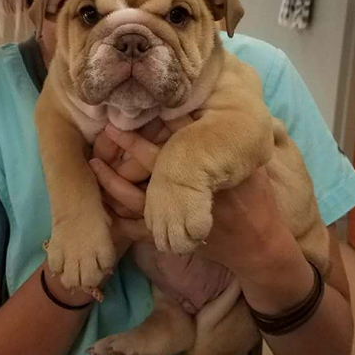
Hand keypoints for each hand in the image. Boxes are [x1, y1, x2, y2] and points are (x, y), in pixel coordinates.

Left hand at [90, 121, 294, 276]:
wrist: (259, 247)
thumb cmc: (256, 200)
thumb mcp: (251, 167)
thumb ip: (231, 141)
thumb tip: (211, 108)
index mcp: (214, 170)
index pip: (183, 141)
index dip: (160, 124)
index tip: (142, 106)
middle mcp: (195, 193)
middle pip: (156, 166)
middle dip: (130, 147)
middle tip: (110, 128)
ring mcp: (181, 218)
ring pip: (139, 199)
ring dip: (114, 181)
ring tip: (95, 163)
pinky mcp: (173, 238)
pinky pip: (138, 229)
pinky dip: (119, 218)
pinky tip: (104, 203)